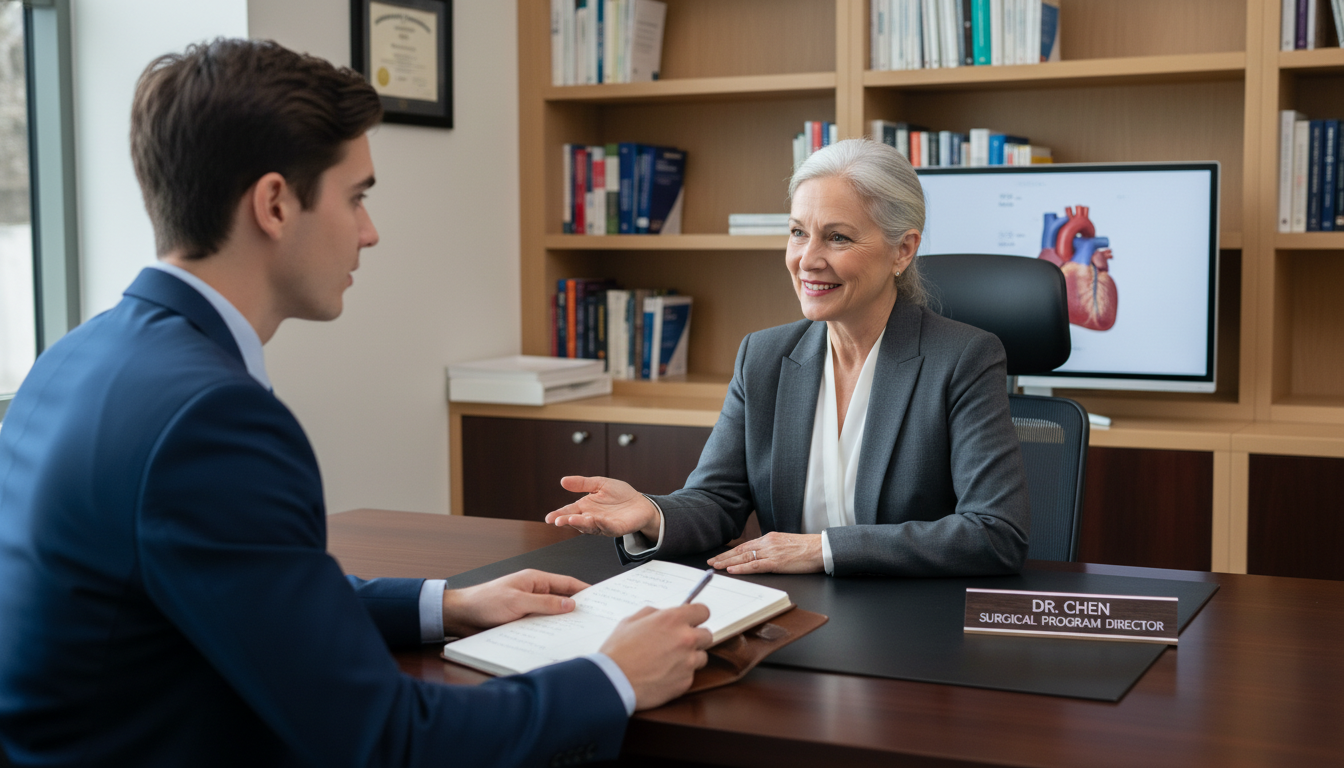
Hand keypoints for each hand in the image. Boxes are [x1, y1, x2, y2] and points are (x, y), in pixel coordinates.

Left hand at [441, 569, 587, 636]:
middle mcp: (534, 592)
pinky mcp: (522, 620)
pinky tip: (556, 640)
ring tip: (578, 633)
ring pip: (552, 614)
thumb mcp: (518, 601)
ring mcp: (528, 607)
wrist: (460, 616)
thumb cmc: (484, 602)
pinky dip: (549, 631)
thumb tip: (570, 604)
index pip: (567, 583)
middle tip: (593, 619)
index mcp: (535, 579)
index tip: (600, 598)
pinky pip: (541, 625)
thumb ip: (545, 603)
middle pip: (562, 599)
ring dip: (561, 622)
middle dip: (576, 609)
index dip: (584, 590)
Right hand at [544, 476, 659, 540]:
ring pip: (590, 526)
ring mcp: (603, 525)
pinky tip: (594, 519)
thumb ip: (582, 483)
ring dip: (581, 523)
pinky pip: (607, 527)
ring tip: (572, 519)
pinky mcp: (616, 528)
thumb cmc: (620, 495)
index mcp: (585, 507)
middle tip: (558, 521)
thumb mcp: (599, 484)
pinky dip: (600, 524)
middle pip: (576, 521)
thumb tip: (562, 481)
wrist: (641, 503)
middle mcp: (592, 518)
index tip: (549, 518)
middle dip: (567, 521)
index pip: (569, 511)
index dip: (558, 515)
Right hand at [599, 604, 713, 709]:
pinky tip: (663, 675)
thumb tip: (664, 613)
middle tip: (679, 643)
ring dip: (689, 658)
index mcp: (673, 620)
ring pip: (701, 657)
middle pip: (707, 635)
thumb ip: (653, 613)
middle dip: (695, 637)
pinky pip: (690, 675)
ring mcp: (688, 662)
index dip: (696, 616)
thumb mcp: (631, 621)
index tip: (693, 620)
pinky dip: (680, 675)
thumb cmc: (618, 651)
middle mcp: (685, 639)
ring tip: (668, 661)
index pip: (703, 611)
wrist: (613, 682)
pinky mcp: (685, 682)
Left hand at [706, 532, 823, 574]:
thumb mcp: (786, 544)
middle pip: (741, 550)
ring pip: (744, 557)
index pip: (745, 545)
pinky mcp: (777, 562)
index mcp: (770, 538)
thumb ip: (773, 548)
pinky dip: (741, 568)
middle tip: (710, 561)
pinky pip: (755, 565)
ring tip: (715, 566)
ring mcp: (771, 552)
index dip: (731, 551)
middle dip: (724, 556)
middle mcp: (768, 543)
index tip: (720, 556)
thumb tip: (763, 555)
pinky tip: (732, 570)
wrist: (822, 548)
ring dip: (728, 562)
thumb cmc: (808, 548)